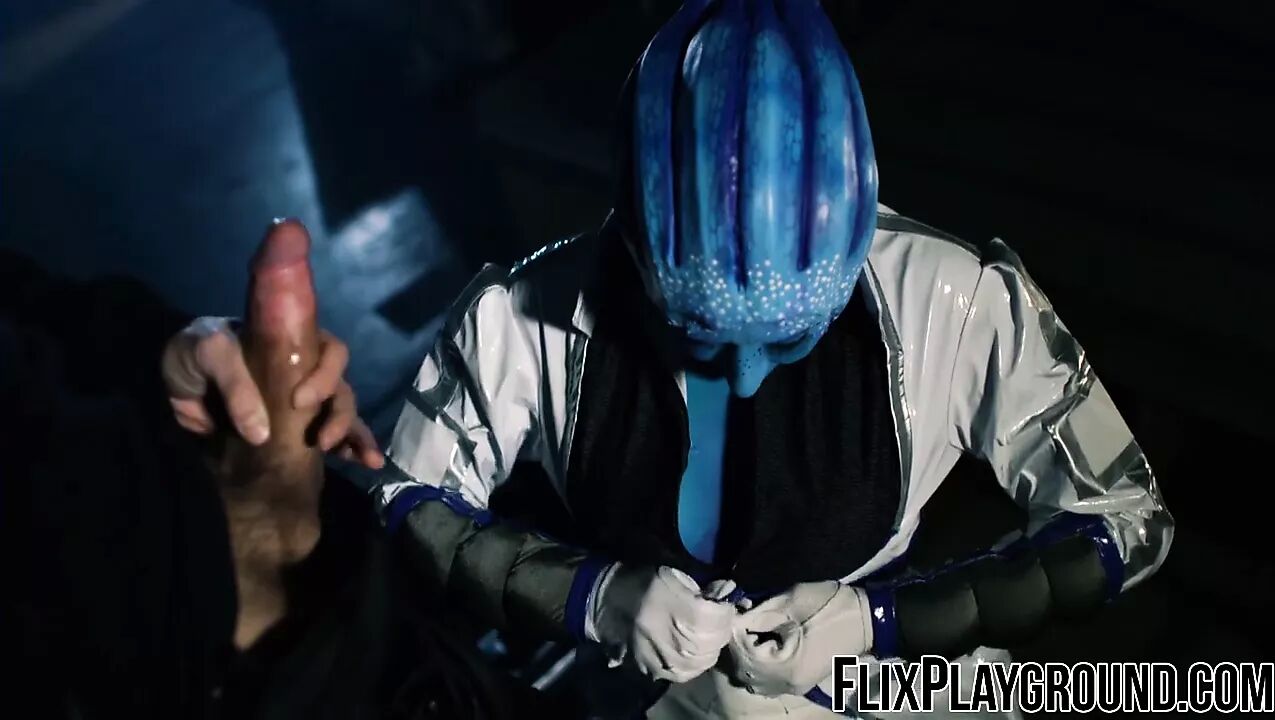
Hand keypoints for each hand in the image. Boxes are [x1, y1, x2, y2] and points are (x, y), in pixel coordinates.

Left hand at [162, 313, 382, 469]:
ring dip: (355, 435)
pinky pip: (331, 438)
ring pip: (341, 414)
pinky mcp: (294, 431)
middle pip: (341, 386)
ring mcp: (302, 404)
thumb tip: (261, 433)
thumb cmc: (192, 355)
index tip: (301, 401)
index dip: (324, 374)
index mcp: (291, 345)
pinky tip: (365, 464)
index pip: (327, 350)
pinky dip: (351, 450)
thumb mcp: (207, 353)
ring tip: (364, 459)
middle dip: (341, 414)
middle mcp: (305, 371)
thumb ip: (234, 385)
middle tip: (322, 440)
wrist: (168, 387)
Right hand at [590, 565, 736, 682]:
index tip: (722, 598)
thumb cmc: (642, 583)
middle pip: (715, 640)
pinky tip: (692, 649)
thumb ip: (703, 587)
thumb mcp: (675, 575)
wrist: (607, 602)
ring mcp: (666, 660)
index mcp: (680, 611)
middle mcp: (676, 641)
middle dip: (720, 627)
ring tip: (705, 632)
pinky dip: (695, 662)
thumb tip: (724, 592)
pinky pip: (686, 672)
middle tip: (717, 616)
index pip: (719, 617)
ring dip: (710, 645)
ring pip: (704, 660)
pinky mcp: (656, 671)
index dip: (725, 607)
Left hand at [728, 581, 872, 696]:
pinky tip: (762, 640)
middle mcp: (786, 684)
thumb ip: (758, 611)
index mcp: (785, 667)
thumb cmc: (832, 606)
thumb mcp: (791, 600)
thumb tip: (733, 614)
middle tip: (740, 616)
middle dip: (737, 642)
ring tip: (751, 628)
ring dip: (746, 653)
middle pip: (743, 669)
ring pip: (753, 677)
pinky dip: (758, 662)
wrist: (868, 619)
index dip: (733, 629)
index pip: (741, 652)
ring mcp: (794, 686)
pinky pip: (767, 679)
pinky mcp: (799, 682)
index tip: (734, 608)